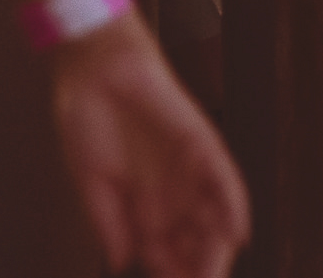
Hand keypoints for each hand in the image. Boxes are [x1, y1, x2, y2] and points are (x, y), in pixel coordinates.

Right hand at [48, 17, 246, 276]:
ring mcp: (191, 172)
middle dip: (197, 267)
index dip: (169, 271)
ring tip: (212, 269)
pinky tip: (236, 232)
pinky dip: (233, 208)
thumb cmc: (86, 113)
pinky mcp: (204, 147)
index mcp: (143, 204)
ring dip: (217, 248)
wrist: (93, 64)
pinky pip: (226, 182)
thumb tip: (121, 262)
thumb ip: (106, 220)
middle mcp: (172, 193)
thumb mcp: (88, 177)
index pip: (164, 251)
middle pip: (194, 243)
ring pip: (215, 220)